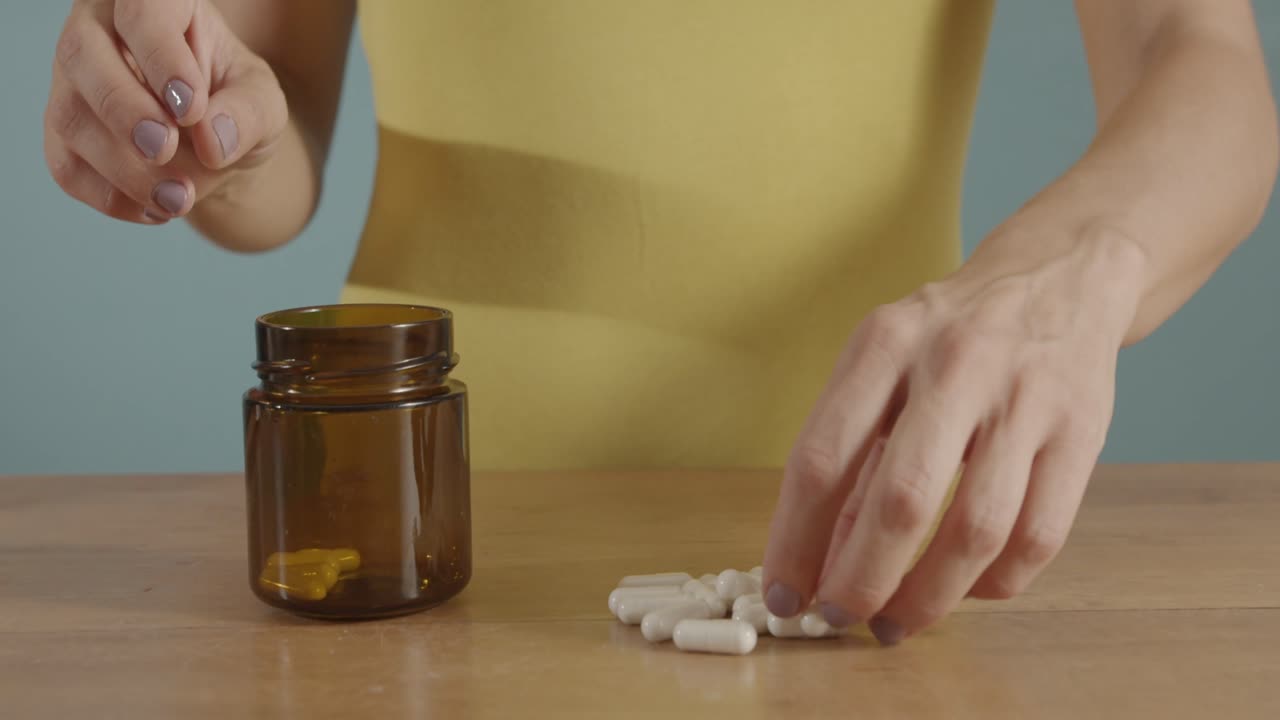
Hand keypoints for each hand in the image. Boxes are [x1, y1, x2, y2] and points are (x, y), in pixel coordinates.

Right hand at [44, 0, 286, 223]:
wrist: (215, 141)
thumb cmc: (236, 102)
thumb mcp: (263, 101)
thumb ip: (248, 113)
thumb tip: (213, 140)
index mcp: (154, 2)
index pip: (141, 11)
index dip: (161, 58)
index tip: (190, 108)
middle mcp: (99, 30)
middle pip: (82, 55)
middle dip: (124, 110)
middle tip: (166, 150)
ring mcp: (72, 82)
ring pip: (70, 117)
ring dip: (124, 168)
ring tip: (180, 199)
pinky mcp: (63, 135)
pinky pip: (68, 167)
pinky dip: (113, 197)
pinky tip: (158, 209)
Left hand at [761, 233, 1143, 644]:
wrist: (1059, 276)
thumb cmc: (947, 336)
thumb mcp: (882, 363)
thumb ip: (851, 451)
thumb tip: (818, 561)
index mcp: (884, 344)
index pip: (822, 458)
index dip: (796, 540)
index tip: (783, 593)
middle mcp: (954, 365)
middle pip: (901, 502)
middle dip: (862, 579)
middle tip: (841, 617)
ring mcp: (1025, 399)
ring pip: (977, 529)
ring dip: (930, 596)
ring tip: (898, 622)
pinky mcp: (1082, 432)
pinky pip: (1039, 534)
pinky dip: (997, 582)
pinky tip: (967, 590)